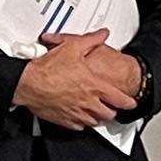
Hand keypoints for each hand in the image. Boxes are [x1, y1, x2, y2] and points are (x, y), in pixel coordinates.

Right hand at [14, 28, 139, 129]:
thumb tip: (102, 34)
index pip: (119, 99)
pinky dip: (81, 122)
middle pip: (109, 114)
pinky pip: (79, 126)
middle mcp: (87, 102)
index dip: (129, 102)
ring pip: (95, 122)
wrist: (29, 83)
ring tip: (96, 111)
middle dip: (112, 110)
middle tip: (111, 106)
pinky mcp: (65, 120)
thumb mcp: (72, 47)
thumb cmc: (48, 69)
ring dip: (98, 117)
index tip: (131, 102)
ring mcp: (76, 113)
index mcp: (93, 86)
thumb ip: (91, 40)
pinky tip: (79, 115)